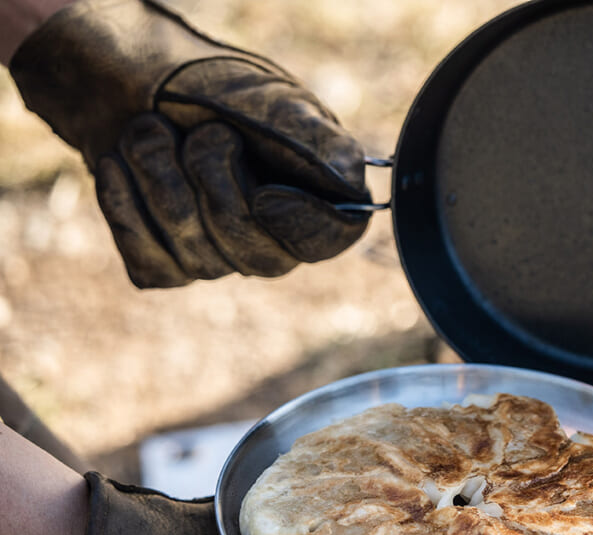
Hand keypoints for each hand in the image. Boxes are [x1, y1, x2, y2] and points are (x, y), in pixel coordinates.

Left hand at [9, 0, 371, 286]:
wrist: (144, 88)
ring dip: (160, 177)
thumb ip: (318, 143)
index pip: (326, 242)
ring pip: (196, 254)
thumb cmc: (222, 93)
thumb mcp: (277, 103)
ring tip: (151, 130)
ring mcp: (223, 261)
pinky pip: (149, 260)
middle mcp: (277, 242)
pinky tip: (122, 164)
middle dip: (213, 182)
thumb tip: (349, 183)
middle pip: (255, 254)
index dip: (296, 225)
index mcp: (319, 203)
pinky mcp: (169, 267)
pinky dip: (125, 203)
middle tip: (201, 131)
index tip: (265, 193)